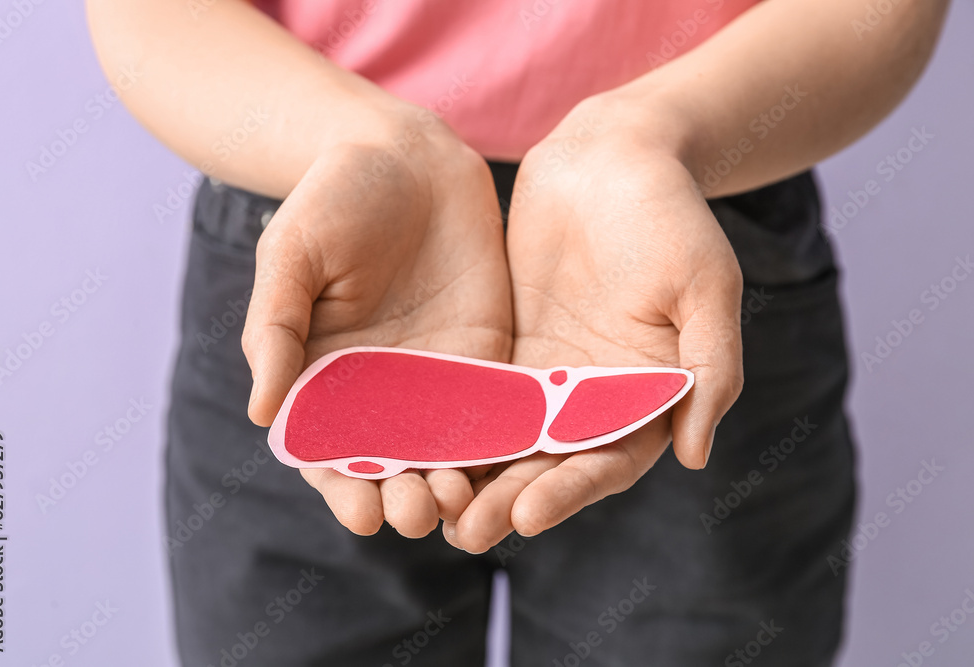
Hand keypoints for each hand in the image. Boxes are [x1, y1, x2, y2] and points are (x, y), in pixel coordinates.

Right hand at [241, 114, 511, 538]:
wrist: (408, 156)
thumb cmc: (334, 198)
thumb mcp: (292, 256)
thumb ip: (276, 329)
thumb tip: (262, 412)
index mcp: (322, 378)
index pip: (330, 454)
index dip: (344, 491)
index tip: (363, 515)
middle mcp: (379, 391)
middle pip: (392, 464)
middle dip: (403, 497)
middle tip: (417, 513)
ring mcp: (436, 378)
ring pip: (445, 451)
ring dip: (453, 485)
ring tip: (460, 502)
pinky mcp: (485, 356)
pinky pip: (494, 411)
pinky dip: (500, 445)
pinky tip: (511, 466)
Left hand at [446, 100, 743, 551]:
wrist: (613, 158)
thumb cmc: (671, 216)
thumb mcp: (707, 287)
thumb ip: (708, 369)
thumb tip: (695, 456)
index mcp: (650, 396)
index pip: (608, 462)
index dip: (570, 492)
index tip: (528, 513)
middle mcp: (596, 399)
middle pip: (549, 465)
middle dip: (509, 500)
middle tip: (465, 532)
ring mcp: (549, 378)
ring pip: (507, 442)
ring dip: (473, 478)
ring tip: (430, 509)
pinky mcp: (508, 351)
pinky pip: (477, 397)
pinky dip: (451, 427)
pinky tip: (412, 449)